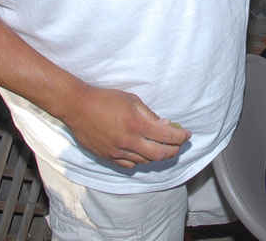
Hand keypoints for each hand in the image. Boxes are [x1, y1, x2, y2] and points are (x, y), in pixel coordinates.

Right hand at [62, 85, 190, 168]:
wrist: (78, 107)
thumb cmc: (106, 99)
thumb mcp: (132, 100)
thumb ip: (150, 115)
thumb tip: (167, 124)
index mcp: (137, 124)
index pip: (167, 137)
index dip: (181, 137)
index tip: (187, 135)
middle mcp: (129, 141)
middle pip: (159, 154)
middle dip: (173, 151)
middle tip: (178, 145)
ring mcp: (117, 152)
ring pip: (145, 161)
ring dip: (157, 156)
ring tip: (161, 148)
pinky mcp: (108, 157)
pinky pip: (130, 165)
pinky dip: (140, 161)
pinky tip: (143, 153)